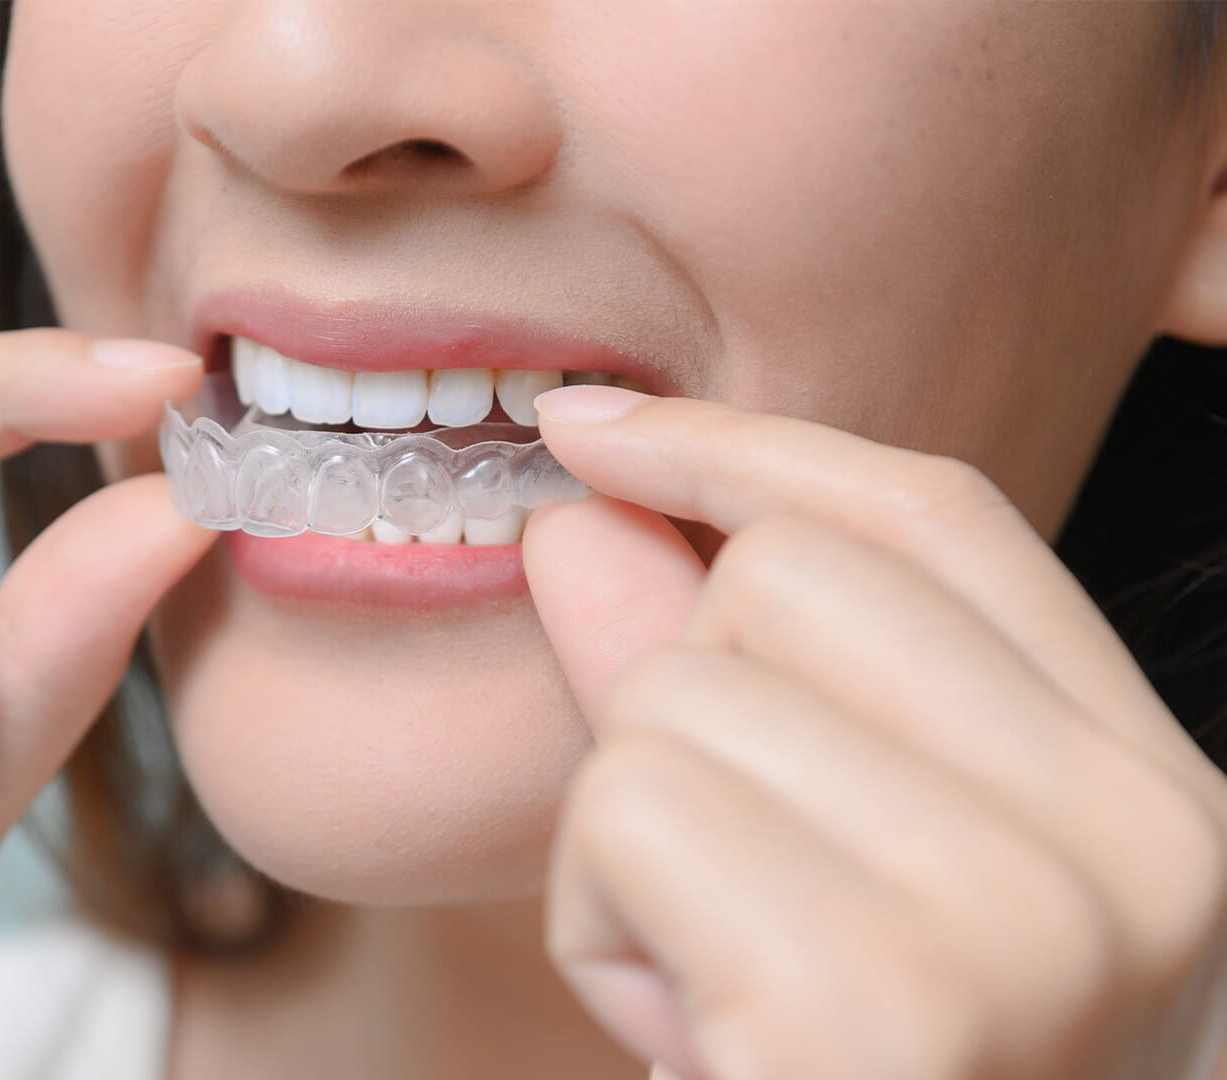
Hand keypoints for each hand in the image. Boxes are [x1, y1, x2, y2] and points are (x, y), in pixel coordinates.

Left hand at [523, 385, 1226, 1079]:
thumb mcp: (832, 889)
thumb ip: (721, 687)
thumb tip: (587, 510)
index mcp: (1157, 807)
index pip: (935, 521)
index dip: (742, 451)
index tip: (592, 428)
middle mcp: (1138, 849)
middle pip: (776, 588)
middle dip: (674, 715)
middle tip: (725, 894)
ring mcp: (1026, 926)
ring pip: (673, 705)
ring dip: (630, 849)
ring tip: (722, 995)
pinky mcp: (877, 1005)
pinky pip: (628, 816)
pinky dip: (603, 925)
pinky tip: (696, 1041)